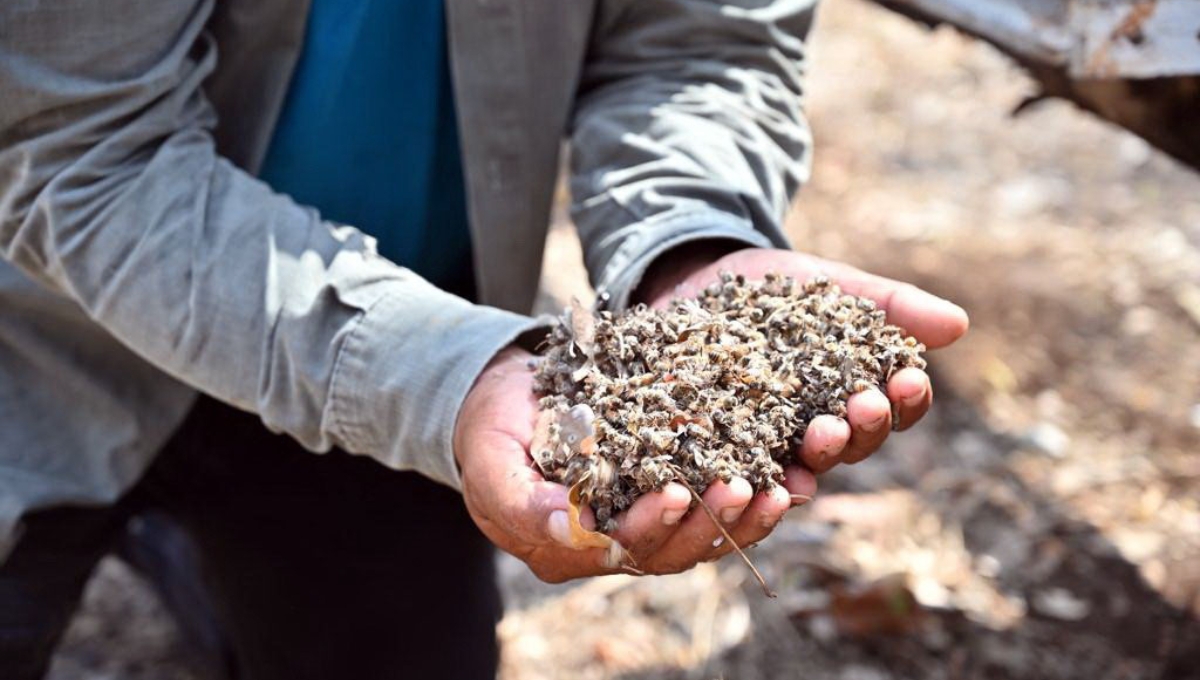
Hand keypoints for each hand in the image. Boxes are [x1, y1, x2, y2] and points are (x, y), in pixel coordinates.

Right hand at [455, 346, 816, 582]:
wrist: (505, 397)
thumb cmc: (489, 429)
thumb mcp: (489, 461)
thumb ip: (522, 501)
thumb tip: (573, 530)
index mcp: (565, 549)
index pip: (617, 551)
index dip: (649, 526)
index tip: (675, 492)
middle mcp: (611, 545)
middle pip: (671, 552)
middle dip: (709, 523)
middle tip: (741, 488)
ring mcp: (643, 520)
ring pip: (702, 535)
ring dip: (742, 516)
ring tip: (778, 488)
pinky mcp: (669, 488)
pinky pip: (714, 500)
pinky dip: (749, 491)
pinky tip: (785, 471)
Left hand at [635, 242, 969, 472]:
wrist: (701, 278)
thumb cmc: (779, 289)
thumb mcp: (834, 287)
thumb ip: (891, 305)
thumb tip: (959, 325)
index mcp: (852, 399)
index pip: (893, 411)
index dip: (906, 400)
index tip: (910, 378)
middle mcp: (813, 434)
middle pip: (850, 446)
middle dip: (862, 428)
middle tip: (862, 407)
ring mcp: (764, 445)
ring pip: (798, 467)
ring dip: (816, 455)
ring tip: (822, 432)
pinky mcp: (712, 446)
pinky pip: (731, 468)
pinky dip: (745, 471)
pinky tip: (753, 469)